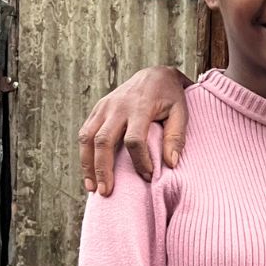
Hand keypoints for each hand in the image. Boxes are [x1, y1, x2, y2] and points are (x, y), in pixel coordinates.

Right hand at [78, 66, 192, 195]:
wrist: (155, 73)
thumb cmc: (171, 96)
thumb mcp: (181, 111)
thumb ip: (176, 136)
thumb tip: (170, 164)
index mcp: (140, 107)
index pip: (134, 139)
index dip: (140, 161)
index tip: (148, 176)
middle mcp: (117, 107)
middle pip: (103, 141)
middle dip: (103, 168)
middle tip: (106, 192)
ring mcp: (104, 107)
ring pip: (87, 138)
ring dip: (87, 164)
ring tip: (93, 188)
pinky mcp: (98, 109)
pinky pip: (85, 133)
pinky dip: (84, 154)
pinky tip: (90, 173)